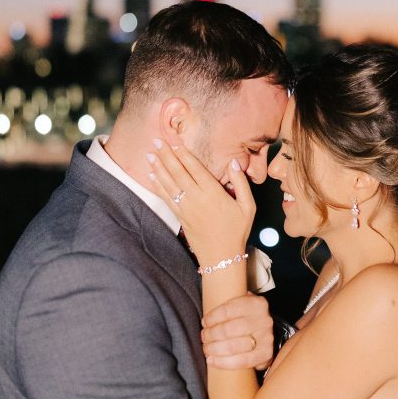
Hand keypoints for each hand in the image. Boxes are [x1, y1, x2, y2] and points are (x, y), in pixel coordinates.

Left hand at [147, 142, 255, 264]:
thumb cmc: (237, 231)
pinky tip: (152, 176)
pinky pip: (166, 198)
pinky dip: (158, 186)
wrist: (221, 257)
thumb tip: (234, 162)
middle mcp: (197, 198)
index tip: (175, 141)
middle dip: (166, 155)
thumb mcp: (248, 207)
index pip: (195, 168)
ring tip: (149, 154)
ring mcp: (186, 208)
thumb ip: (241, 183)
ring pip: (169, 183)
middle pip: (178, 172)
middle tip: (157, 141)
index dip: (184, 154)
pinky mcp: (180, 217)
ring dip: (158, 168)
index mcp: (213, 192)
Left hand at [202, 294, 273, 370]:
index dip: (212, 317)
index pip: (228, 310)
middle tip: (204, 337)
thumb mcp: (241, 307)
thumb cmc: (246, 319)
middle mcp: (264, 320)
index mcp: (257, 304)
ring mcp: (267, 338)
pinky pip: (242, 361)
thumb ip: (228, 307)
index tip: (204, 322)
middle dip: (211, 335)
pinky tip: (212, 360)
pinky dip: (223, 362)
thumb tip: (206, 319)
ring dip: (214, 349)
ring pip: (233, 346)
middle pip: (229, 329)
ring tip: (206, 349)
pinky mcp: (266, 354)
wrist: (263, 335)